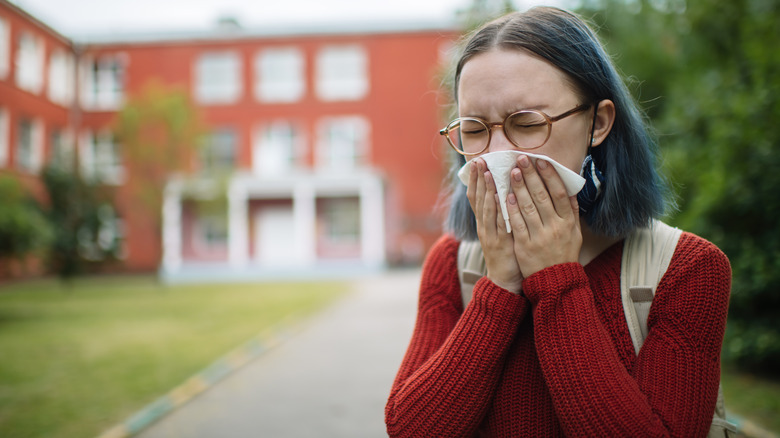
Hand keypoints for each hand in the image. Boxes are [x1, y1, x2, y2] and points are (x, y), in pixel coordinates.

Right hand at [466, 158, 522, 292]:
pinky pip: (498, 224)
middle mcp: (484, 226)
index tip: (478, 162)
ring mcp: (490, 235)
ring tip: (488, 173)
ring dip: (487, 190)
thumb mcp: (502, 230)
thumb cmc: (508, 253)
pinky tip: (502, 197)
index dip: (476, 179)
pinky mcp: (499, 243)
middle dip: (479, 179)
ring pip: (486, 209)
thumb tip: (507, 191)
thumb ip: (502, 213)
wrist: (504, 279)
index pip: (477, 197)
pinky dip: (499, 210)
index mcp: (484, 222)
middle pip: (478, 199)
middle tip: (479, 160)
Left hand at [506, 155, 581, 277]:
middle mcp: (555, 227)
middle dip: (531, 176)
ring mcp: (540, 236)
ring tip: (512, 172)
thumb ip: (572, 211)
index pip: (558, 193)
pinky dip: (512, 209)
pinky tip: (506, 196)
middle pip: (542, 196)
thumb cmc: (564, 253)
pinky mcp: (525, 246)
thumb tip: (570, 188)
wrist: (555, 281)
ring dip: (519, 188)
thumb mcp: (575, 233)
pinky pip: (517, 224)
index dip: (549, 175)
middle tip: (521, 159)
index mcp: (568, 222)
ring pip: (528, 207)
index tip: (541, 160)